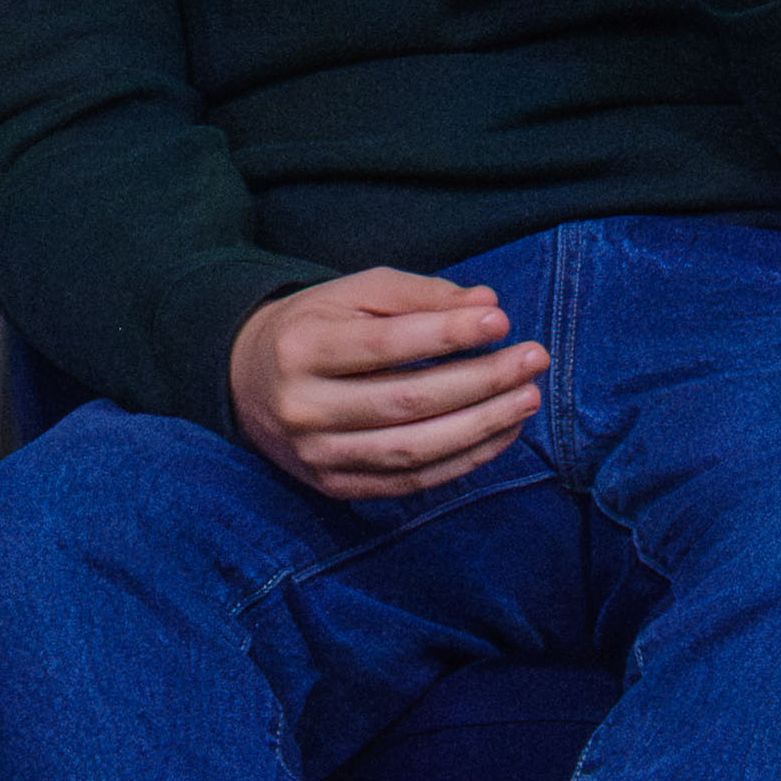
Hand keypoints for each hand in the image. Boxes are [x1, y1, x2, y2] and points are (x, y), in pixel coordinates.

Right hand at [226, 271, 548, 502]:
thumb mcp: (352, 294)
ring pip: (413, 449)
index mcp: (301, 347)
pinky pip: (409, 481)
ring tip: (527, 398)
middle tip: (533, 360)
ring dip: (481, 427)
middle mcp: (304, 406)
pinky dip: (462, 461)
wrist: (246, 381)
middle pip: (406, 400)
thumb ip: (418, 296)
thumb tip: (486, 307)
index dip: (446, 334)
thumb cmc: (314, 326)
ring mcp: (318, 454)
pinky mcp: (335, 487)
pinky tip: (499, 434)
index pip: (385, 344)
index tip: (500, 322)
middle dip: (480, 381)